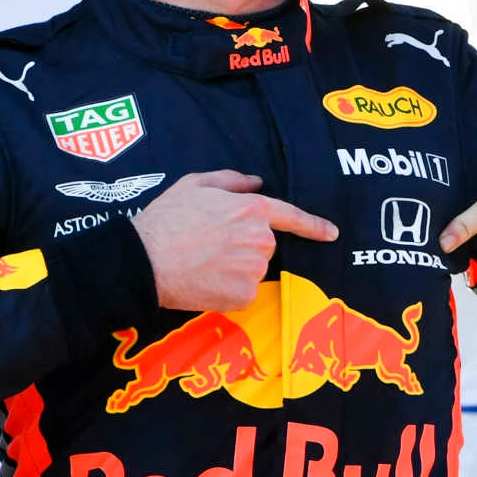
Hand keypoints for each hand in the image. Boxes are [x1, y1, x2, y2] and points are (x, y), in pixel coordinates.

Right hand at [131, 170, 337, 310]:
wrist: (145, 261)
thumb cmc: (166, 220)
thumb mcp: (194, 184)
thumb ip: (231, 181)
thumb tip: (256, 182)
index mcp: (252, 209)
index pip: (291, 217)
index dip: (313, 225)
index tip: (331, 233)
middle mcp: (260, 239)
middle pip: (264, 246)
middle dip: (244, 245)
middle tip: (210, 246)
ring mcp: (255, 269)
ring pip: (253, 270)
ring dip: (235, 268)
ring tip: (203, 263)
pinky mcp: (244, 295)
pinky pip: (243, 292)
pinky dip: (227, 289)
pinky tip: (205, 281)